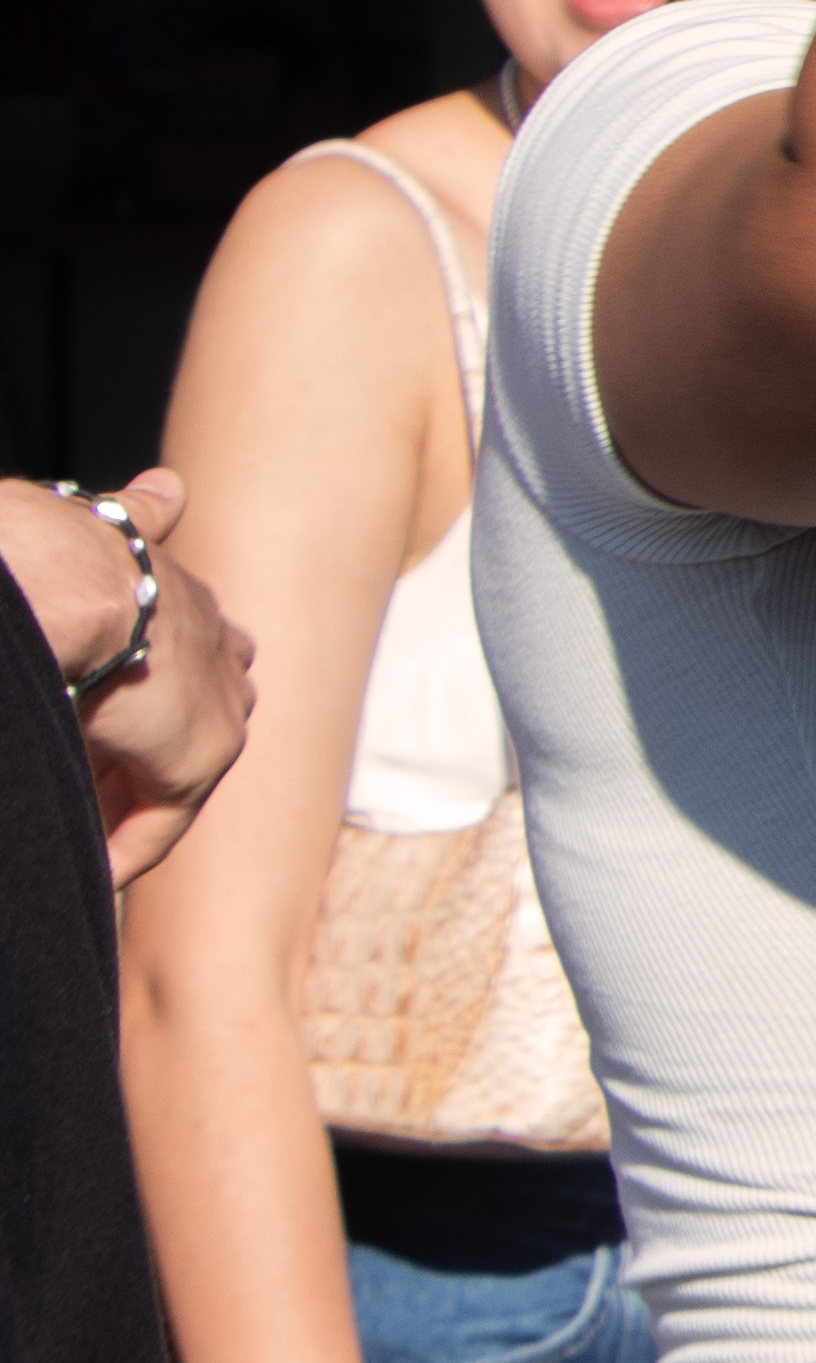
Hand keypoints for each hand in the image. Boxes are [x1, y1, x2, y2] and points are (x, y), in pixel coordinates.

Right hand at [10, 473, 257, 885]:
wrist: (63, 575)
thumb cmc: (50, 547)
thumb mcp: (98, 525)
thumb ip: (138, 516)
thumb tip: (172, 490)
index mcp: (187, 598)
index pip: (188, 652)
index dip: (146, 690)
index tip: (104, 716)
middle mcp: (217, 650)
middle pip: (181, 722)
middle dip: (129, 759)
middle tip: (70, 796)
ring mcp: (214, 705)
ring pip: (166, 775)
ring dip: (115, 807)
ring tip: (66, 839)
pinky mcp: (197, 756)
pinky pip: (160, 821)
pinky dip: (119, 849)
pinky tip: (86, 872)